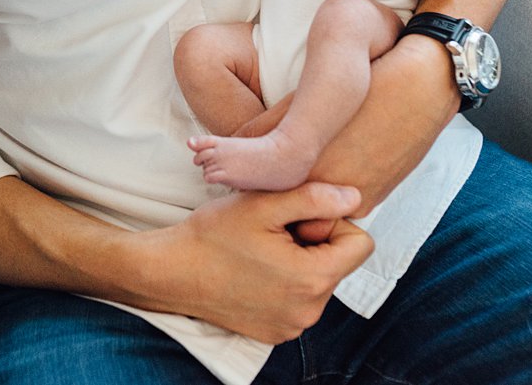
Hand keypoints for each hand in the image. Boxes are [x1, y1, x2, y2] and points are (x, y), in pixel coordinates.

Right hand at [148, 183, 373, 342]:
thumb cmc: (213, 235)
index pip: (360, 245)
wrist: (171, 271)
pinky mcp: (277, 333)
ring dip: (300, 263)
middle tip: (274, 233)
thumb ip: (314, 199)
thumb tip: (356, 198)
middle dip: (315, 243)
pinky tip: (255, 271)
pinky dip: (286, 284)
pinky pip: (300, 301)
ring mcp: (292, 327)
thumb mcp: (263, 205)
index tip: (297, 220)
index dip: (332, 223)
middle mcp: (309, 311)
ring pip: (319, 281)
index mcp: (312, 279)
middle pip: (339, 264)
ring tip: (262, 251)